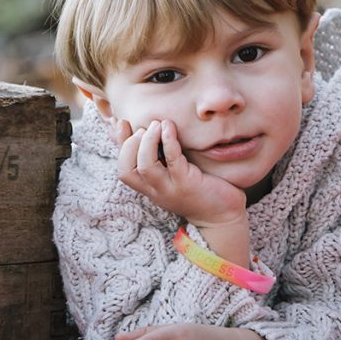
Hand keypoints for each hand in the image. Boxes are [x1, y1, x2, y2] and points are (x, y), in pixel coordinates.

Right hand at [111, 118, 245, 228]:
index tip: (122, 123)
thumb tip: (142, 132)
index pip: (123, 170)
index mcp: (150, 188)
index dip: (118, 145)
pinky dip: (168, 141)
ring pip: (146, 167)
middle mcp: (156, 190)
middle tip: (145, 127)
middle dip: (129, 144)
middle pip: (126, 171)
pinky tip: (169, 127)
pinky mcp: (188, 184)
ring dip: (147, 142)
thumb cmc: (198, 189)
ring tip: (157, 124)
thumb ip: (160, 158)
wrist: (222, 216)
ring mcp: (171, 188)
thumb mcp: (173, 175)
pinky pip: (173, 161)